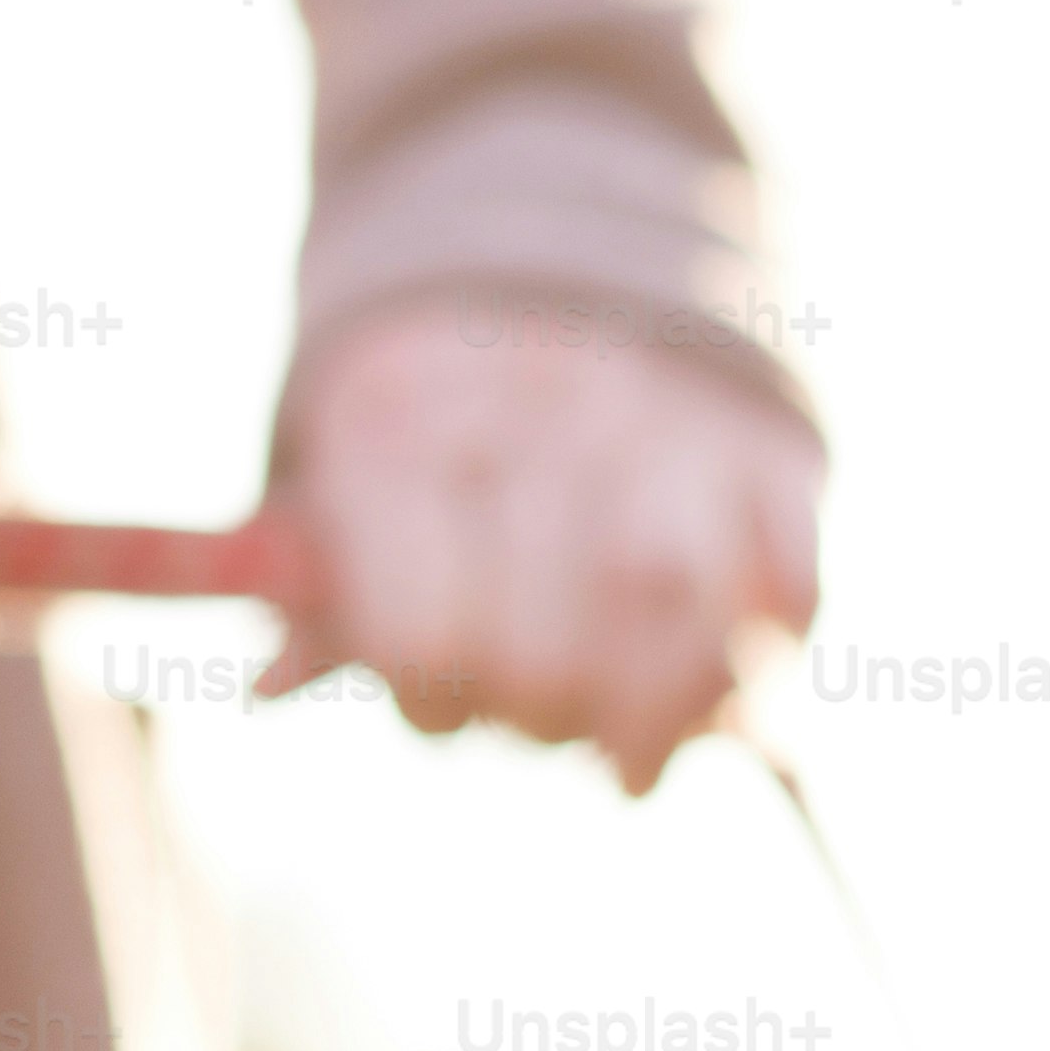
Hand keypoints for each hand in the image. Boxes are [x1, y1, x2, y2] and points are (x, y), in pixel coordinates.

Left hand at [268, 298, 819, 793]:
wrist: (587, 286)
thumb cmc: (445, 451)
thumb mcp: (352, 500)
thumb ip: (313, 600)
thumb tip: (265, 688)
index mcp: (401, 418)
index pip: (421, 638)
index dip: (433, 699)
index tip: (444, 703)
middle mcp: (531, 399)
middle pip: (544, 651)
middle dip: (539, 719)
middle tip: (540, 723)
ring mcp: (661, 415)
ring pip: (663, 613)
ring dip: (651, 721)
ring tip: (629, 764)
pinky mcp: (768, 446)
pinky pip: (784, 590)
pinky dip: (759, 657)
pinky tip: (722, 682)